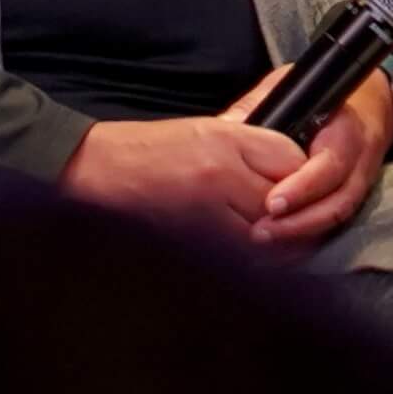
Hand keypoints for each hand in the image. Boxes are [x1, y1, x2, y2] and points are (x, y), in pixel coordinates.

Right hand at [62, 101, 307, 243]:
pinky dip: (249, 262)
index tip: (298, 189)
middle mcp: (220, 171)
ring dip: (277, 244)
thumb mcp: (202, 131)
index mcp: (225, 138)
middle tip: (295, 224)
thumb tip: (289, 170)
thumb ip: (247, 148)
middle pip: (284, 199)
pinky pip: (236, 257)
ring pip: (267, 234)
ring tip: (277, 247)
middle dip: (293, 214)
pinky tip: (249, 262)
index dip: (301, 177)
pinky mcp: (188, 239)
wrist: (90, 169)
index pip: (290, 159)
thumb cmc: (145, 151)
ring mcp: (204, 208)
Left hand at [247, 71, 392, 251]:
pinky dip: (309, 236)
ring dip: (302, 233)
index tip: (271, 203)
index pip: (331, 163)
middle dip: (299, 222)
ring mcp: (361, 182)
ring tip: (264, 240)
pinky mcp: (355, 199)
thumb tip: (226, 130)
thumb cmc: (320, 97)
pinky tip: (281, 245)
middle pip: (338, 200)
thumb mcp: (290, 89)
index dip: (304, 186)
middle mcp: (360, 160)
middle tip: (259, 232)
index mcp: (345, 128)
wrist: (370, 105)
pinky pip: (337, 224)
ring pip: (340, 216)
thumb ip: (259, 108)